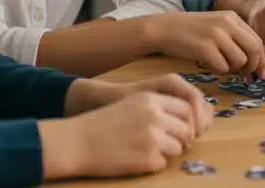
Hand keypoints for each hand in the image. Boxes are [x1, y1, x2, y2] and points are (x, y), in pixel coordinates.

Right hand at [70, 87, 203, 176]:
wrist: (77, 141)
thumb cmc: (103, 123)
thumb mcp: (132, 104)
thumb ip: (158, 108)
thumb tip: (187, 123)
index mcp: (151, 100)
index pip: (186, 109)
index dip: (186, 121)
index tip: (179, 129)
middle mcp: (155, 117)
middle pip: (187, 130)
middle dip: (180, 139)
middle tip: (165, 144)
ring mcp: (153, 138)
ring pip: (178, 148)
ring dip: (167, 152)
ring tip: (147, 151)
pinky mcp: (148, 159)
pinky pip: (163, 164)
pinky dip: (154, 164)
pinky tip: (136, 159)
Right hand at [151, 11, 264, 77]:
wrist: (163, 29)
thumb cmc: (190, 32)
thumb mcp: (215, 26)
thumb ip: (235, 38)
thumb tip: (254, 62)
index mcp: (232, 18)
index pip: (257, 41)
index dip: (261, 60)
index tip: (260, 74)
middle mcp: (226, 23)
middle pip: (254, 51)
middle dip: (252, 68)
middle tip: (246, 78)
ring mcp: (215, 34)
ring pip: (240, 61)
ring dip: (232, 70)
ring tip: (219, 65)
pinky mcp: (204, 47)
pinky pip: (222, 68)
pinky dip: (218, 71)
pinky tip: (208, 65)